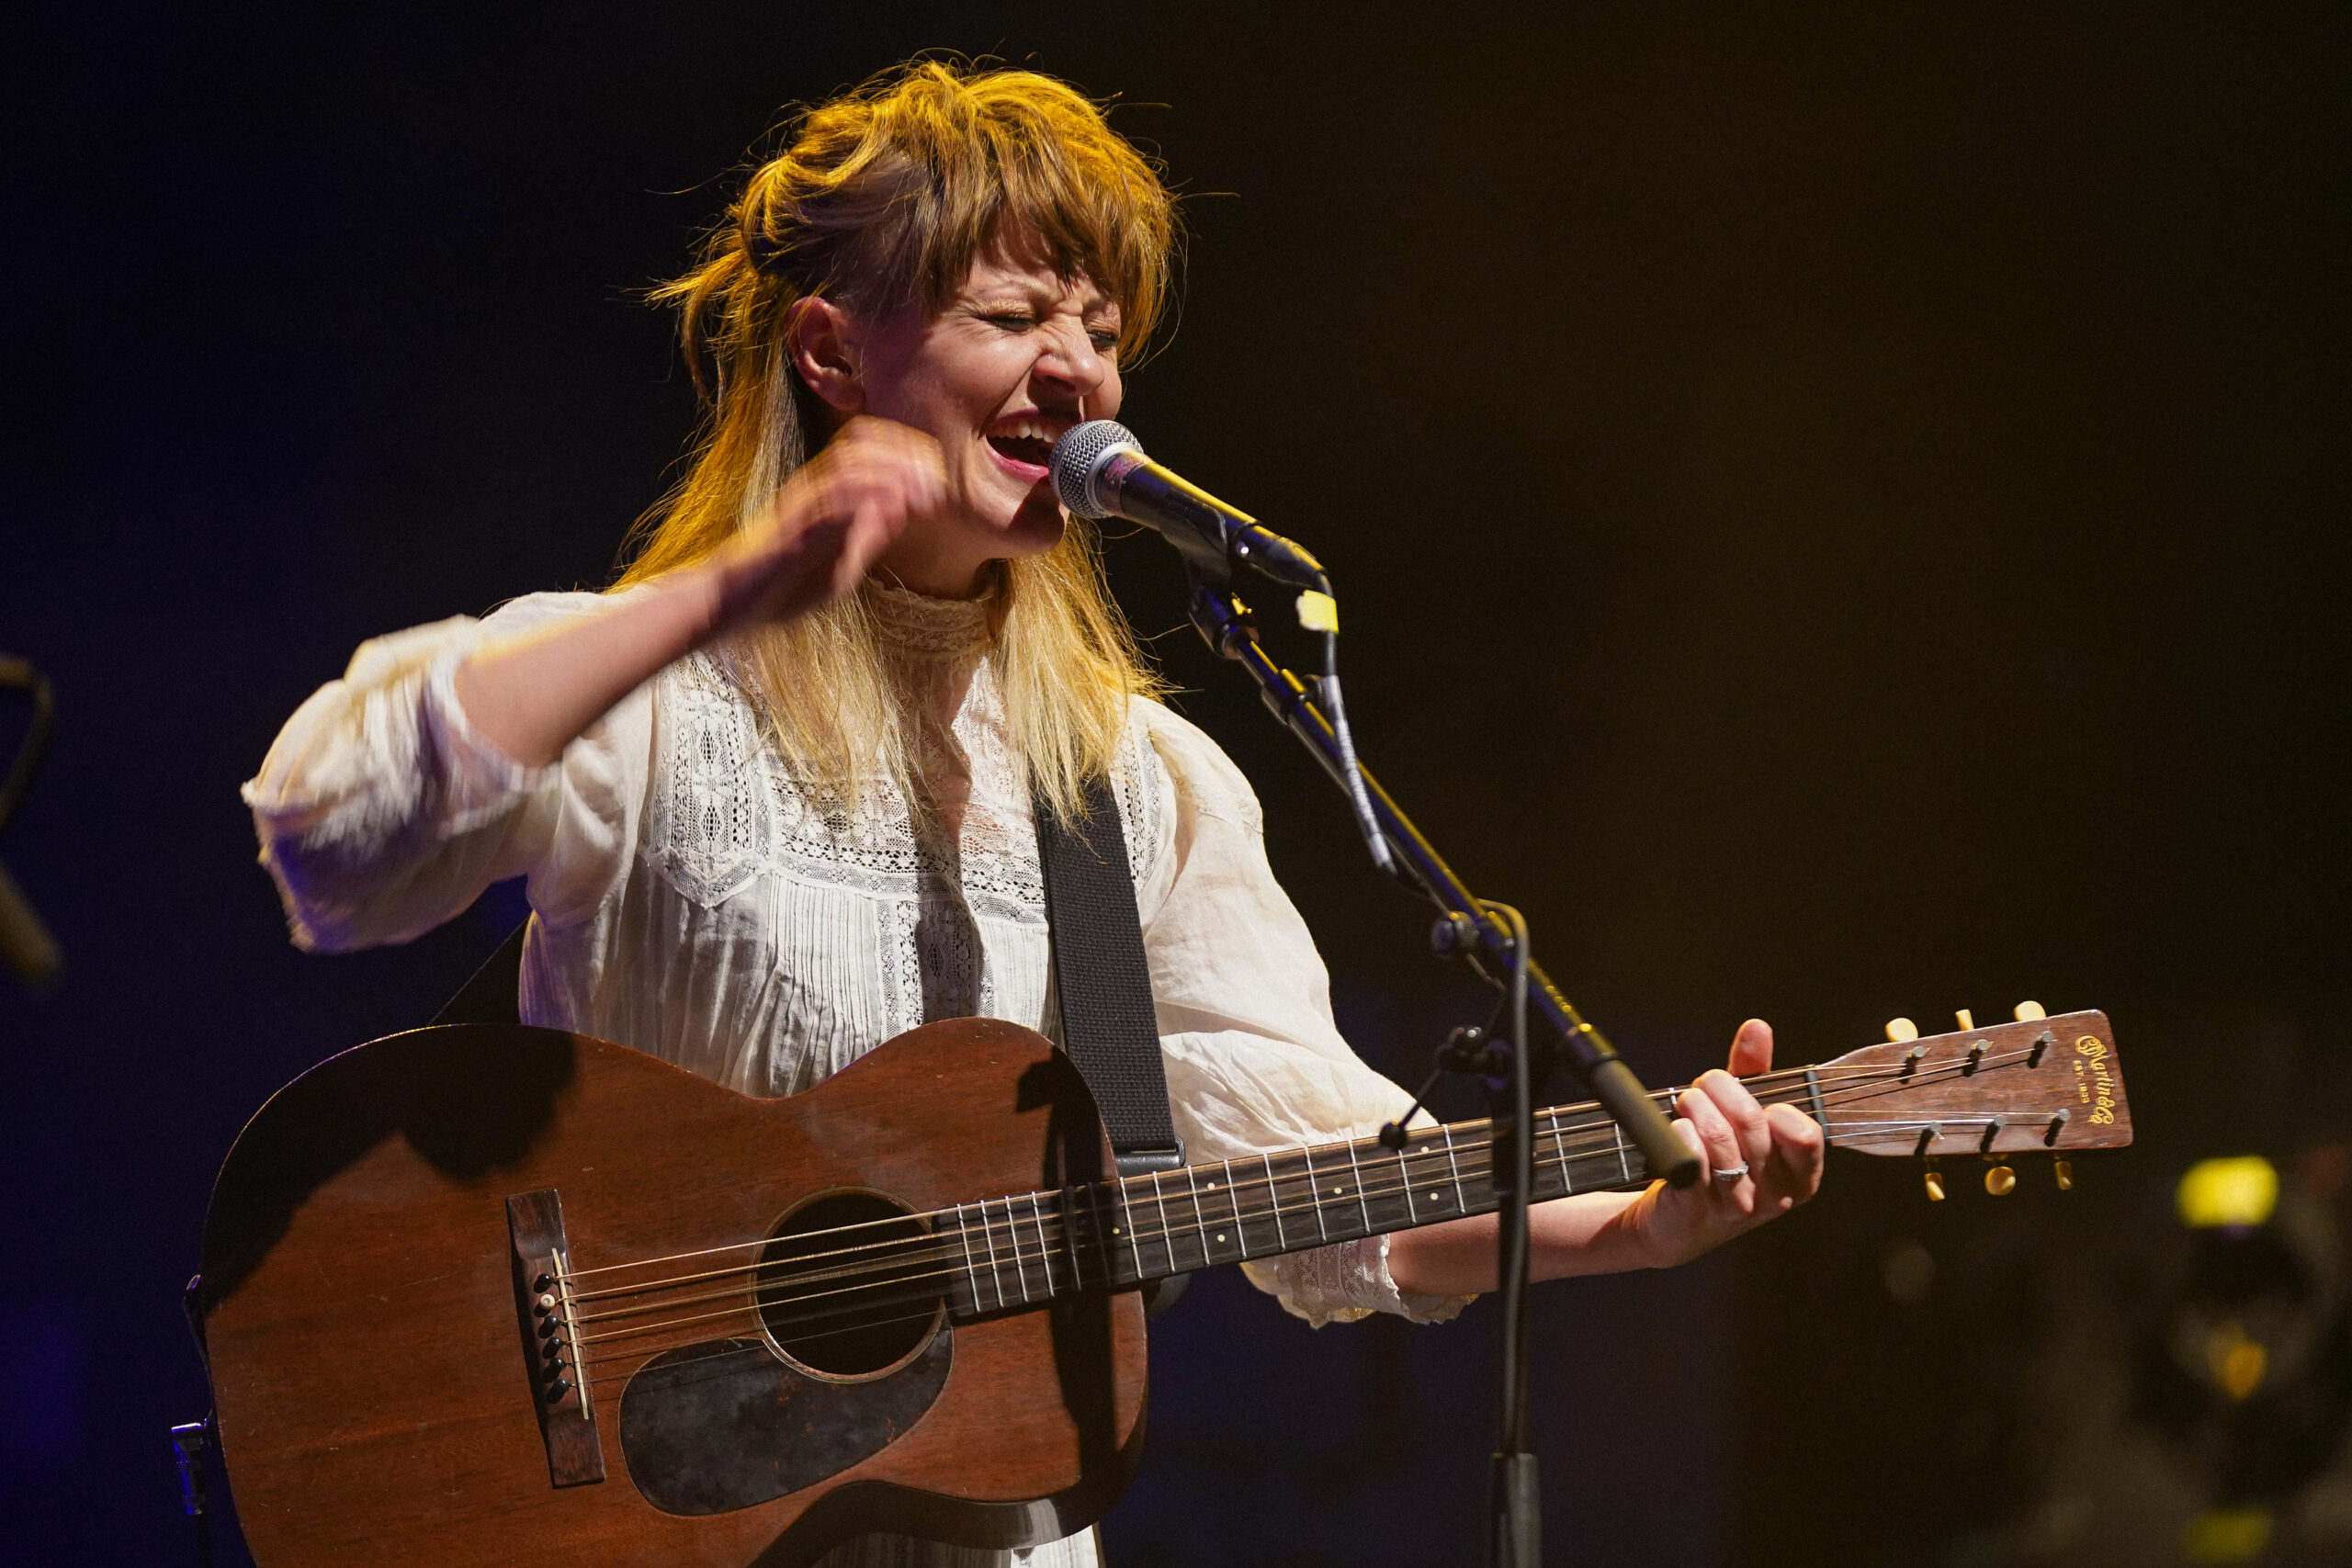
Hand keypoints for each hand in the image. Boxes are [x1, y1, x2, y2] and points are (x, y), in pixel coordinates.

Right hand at [701, 415, 946, 637]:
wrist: (730, 608)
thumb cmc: (783, 587)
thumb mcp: (840, 562)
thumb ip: (868, 536)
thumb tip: (900, 512)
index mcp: (821, 493)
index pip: (865, 447)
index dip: (905, 451)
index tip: (936, 474)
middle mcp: (809, 490)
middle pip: (860, 443)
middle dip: (906, 454)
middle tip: (937, 480)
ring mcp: (798, 508)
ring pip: (847, 466)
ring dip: (893, 473)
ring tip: (926, 492)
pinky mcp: (792, 534)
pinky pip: (828, 504)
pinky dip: (866, 498)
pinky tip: (896, 506)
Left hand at [1616, 1019, 1825, 1268]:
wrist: (1676, 1221)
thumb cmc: (1718, 1161)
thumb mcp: (1742, 1117)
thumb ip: (1754, 1073)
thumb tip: (1757, 1027)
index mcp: (1800, 1175)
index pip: (1806, 1135)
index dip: (1774, 1106)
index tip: (1749, 1095)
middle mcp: (1774, 1196)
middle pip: (1753, 1124)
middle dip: (1720, 1090)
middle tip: (1702, 1087)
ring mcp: (1736, 1205)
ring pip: (1719, 1139)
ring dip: (1695, 1107)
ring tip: (1686, 1103)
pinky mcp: (1695, 1207)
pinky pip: (1691, 1160)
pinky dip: (1681, 1133)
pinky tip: (1676, 1129)